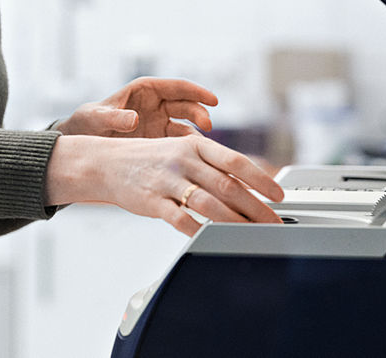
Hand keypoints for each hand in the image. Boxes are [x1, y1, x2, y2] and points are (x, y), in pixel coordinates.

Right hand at [45, 134, 283, 236]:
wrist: (106, 163)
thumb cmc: (150, 159)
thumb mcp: (181, 152)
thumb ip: (211, 166)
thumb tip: (248, 185)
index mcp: (195, 146)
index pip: (235, 161)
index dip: (261, 180)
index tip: (279, 195)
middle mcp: (183, 161)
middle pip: (228, 186)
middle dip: (256, 208)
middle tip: (274, 223)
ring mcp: (167, 181)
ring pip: (209, 204)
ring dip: (235, 223)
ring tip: (251, 235)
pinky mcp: (152, 201)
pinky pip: (180, 219)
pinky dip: (198, 231)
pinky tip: (212, 239)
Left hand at [53, 77, 216, 137]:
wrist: (80, 143)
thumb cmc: (86, 123)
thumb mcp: (95, 118)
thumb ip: (113, 117)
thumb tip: (134, 119)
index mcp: (144, 90)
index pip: (176, 87)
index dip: (196, 91)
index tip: (213, 99)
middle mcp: (156, 105)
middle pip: (186, 106)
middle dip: (199, 112)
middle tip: (207, 125)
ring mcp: (159, 124)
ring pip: (186, 126)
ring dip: (197, 134)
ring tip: (203, 147)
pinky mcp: (158, 142)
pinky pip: (178, 144)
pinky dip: (188, 150)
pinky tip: (194, 161)